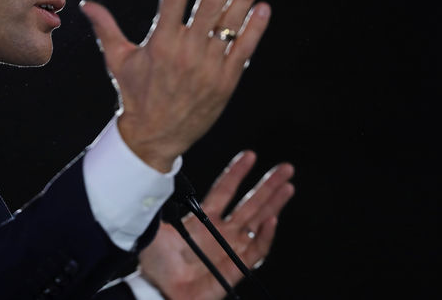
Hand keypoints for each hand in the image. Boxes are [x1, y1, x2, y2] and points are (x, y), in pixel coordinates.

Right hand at [80, 0, 269, 170]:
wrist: (155, 137)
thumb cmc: (135, 95)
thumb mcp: (118, 60)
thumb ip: (106, 28)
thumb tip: (86, 5)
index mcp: (159, 43)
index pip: (174, 0)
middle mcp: (185, 52)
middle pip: (209, 7)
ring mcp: (208, 67)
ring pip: (229, 26)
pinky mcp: (225, 82)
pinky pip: (243, 50)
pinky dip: (254, 29)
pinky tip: (263, 8)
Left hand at [138, 151, 294, 298]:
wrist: (159, 290)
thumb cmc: (156, 264)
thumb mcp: (155, 228)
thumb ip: (158, 204)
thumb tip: (153, 177)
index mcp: (204, 219)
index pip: (225, 190)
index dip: (237, 172)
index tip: (250, 155)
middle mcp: (222, 231)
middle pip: (250, 203)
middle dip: (268, 185)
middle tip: (285, 168)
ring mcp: (230, 248)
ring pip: (258, 222)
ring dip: (273, 204)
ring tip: (288, 187)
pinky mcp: (236, 268)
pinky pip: (255, 250)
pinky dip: (265, 236)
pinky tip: (272, 219)